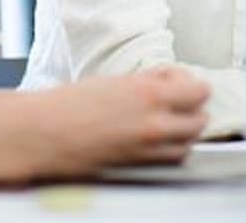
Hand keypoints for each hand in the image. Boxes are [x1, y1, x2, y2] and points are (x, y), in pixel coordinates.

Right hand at [5, 68, 209, 178]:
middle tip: (175, 99)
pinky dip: (173, 148)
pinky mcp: (139, 165)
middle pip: (201, 119)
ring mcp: (148, 148)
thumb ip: (148, 81)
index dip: (190, 83)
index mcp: (149, 95)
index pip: (200, 90)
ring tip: (168, 119)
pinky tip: (158, 138)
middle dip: (192, 107)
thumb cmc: (70, 104)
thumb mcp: (115, 80)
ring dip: (185, 130)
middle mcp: (155, 123)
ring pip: (190, 142)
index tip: (176, 81)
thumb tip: (169, 81)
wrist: (44, 133)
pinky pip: (173, 158)